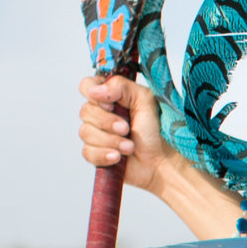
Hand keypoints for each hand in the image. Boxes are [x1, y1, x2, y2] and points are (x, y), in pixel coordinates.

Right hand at [80, 71, 167, 195]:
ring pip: (86, 132)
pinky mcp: (96, 153)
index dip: (94, 95)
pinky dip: (104, 155)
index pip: (87, 86)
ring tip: (130, 147)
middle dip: (107, 122)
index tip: (111, 105)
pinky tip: (118, 157)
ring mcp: (96, 134)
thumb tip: (95, 90)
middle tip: (127, 129)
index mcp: (111, 96)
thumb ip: (122, 86)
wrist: (160, 161)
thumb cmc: (156, 130)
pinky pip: (88, 152)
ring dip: (111, 140)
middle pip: (85, 111)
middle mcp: (101, 113)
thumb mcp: (145, 100)